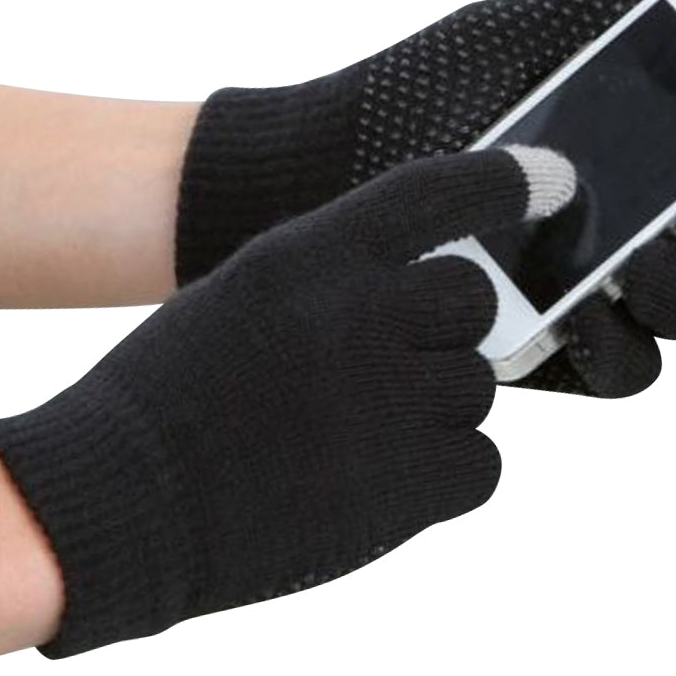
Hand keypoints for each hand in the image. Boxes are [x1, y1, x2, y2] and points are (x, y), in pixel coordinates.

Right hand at [0, 146, 574, 657]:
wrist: (117, 497)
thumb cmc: (178, 390)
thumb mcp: (252, 297)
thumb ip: (343, 285)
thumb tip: (439, 303)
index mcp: (310, 255)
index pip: (436, 191)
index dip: (505, 180)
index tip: (557, 178)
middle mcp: (359, 314)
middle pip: (473, 300)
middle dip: (448, 329)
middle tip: (395, 362)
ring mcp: (389, 402)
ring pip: (478, 387)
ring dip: (437, 408)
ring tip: (362, 434)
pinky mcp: (406, 489)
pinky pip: (483, 464)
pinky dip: (448, 472)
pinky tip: (382, 477)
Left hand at [175, 0, 675, 397]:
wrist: (311, 173)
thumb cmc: (404, 98)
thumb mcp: (498, 42)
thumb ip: (588, 4)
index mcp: (632, 149)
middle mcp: (626, 222)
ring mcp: (592, 288)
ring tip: (639, 257)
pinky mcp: (550, 347)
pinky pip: (616, 367)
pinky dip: (614, 343)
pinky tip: (582, 310)